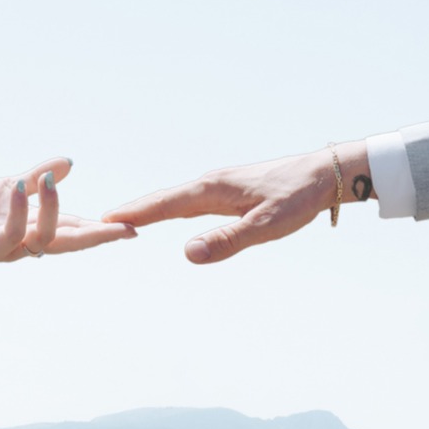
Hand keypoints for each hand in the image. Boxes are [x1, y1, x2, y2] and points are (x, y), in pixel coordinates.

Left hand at [0, 157, 136, 260]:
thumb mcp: (14, 187)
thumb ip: (40, 178)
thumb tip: (68, 163)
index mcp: (38, 230)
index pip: (77, 230)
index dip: (103, 230)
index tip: (131, 227)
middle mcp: (28, 243)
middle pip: (72, 243)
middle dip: (98, 236)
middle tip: (124, 229)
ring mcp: (9, 248)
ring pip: (45, 238)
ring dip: (52, 209)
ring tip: (47, 181)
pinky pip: (11, 233)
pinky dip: (19, 211)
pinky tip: (21, 188)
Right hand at [104, 141, 370, 263]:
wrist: (326, 174)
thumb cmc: (299, 199)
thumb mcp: (266, 226)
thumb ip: (227, 241)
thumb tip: (188, 254)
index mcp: (212, 190)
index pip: (164, 204)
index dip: (134, 214)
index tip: (104, 220)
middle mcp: (211, 184)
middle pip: (164, 199)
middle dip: (135, 210)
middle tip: (103, 220)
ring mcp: (221, 186)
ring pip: (178, 199)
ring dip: (152, 208)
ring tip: (128, 218)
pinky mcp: (232, 191)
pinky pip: (193, 201)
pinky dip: (173, 207)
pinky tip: (173, 213)